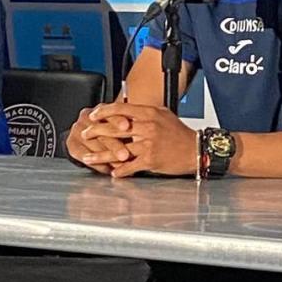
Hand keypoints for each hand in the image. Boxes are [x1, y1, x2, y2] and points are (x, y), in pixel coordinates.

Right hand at [65, 106, 130, 173]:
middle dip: (114, 144)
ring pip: (93, 144)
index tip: (127, 126)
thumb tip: (144, 142)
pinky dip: (96, 164)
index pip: (108, 112)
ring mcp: (77, 129)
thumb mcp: (121, 129)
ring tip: (119, 166)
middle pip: (101, 131)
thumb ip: (129, 131)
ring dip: (106, 157)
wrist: (86, 137)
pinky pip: (83, 155)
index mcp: (101, 109)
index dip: (118, 119)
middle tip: (125, 155)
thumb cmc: (112, 133)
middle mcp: (87, 116)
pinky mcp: (71, 143)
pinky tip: (107, 169)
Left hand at [76, 102, 199, 178]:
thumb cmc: (180, 134)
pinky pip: (130, 166)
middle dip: (95, 132)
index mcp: (149, 113)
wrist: (196, 150)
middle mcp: (147, 126)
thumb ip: (144, 112)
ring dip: (100, 156)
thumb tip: (127, 110)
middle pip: (114, 128)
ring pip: (118, 150)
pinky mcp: (151, 160)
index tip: (93, 115)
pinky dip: (120, 171)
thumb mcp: (162, 114)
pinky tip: (111, 173)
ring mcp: (148, 144)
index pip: (119, 109)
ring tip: (89, 158)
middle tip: (84, 135)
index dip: (103, 112)